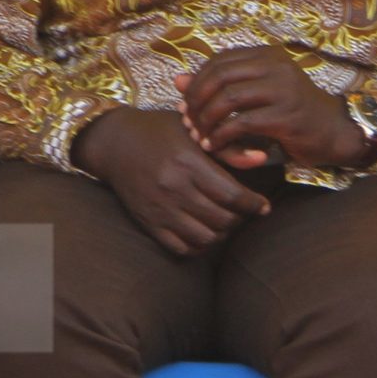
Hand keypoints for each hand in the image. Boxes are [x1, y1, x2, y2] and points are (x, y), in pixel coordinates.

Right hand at [77, 108, 269, 256]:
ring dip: (221, 233)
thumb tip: (261, 160)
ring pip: (205, 238)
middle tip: (244, 211)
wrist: (114, 143)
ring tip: (225, 221)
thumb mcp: (192, 130)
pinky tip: (204, 232)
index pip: (232, 195)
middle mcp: (174, 189)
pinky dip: (199, 246)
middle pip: (222, 219)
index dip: (253, 204)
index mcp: (188, 163)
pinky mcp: (149, 223)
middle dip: (240, 218)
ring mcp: (160, 209)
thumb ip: (226, 149)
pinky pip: (181, 248)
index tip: (262, 205)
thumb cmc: (158, 131)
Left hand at [174, 46, 367, 170]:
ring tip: (199, 135)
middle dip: (196, 101)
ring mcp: (283, 89)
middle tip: (187, 122)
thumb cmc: (293, 112)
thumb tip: (177, 81)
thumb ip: (221, 86)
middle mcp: (275, 66)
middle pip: (219, 77)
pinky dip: (222, 136)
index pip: (218, 61)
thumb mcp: (256, 94)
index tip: (185, 105)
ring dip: (206, 120)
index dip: (196, 83)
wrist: (334, 130)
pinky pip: (242, 123)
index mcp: (267, 55)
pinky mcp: (287, 115)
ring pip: (228, 99)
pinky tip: (214, 146)